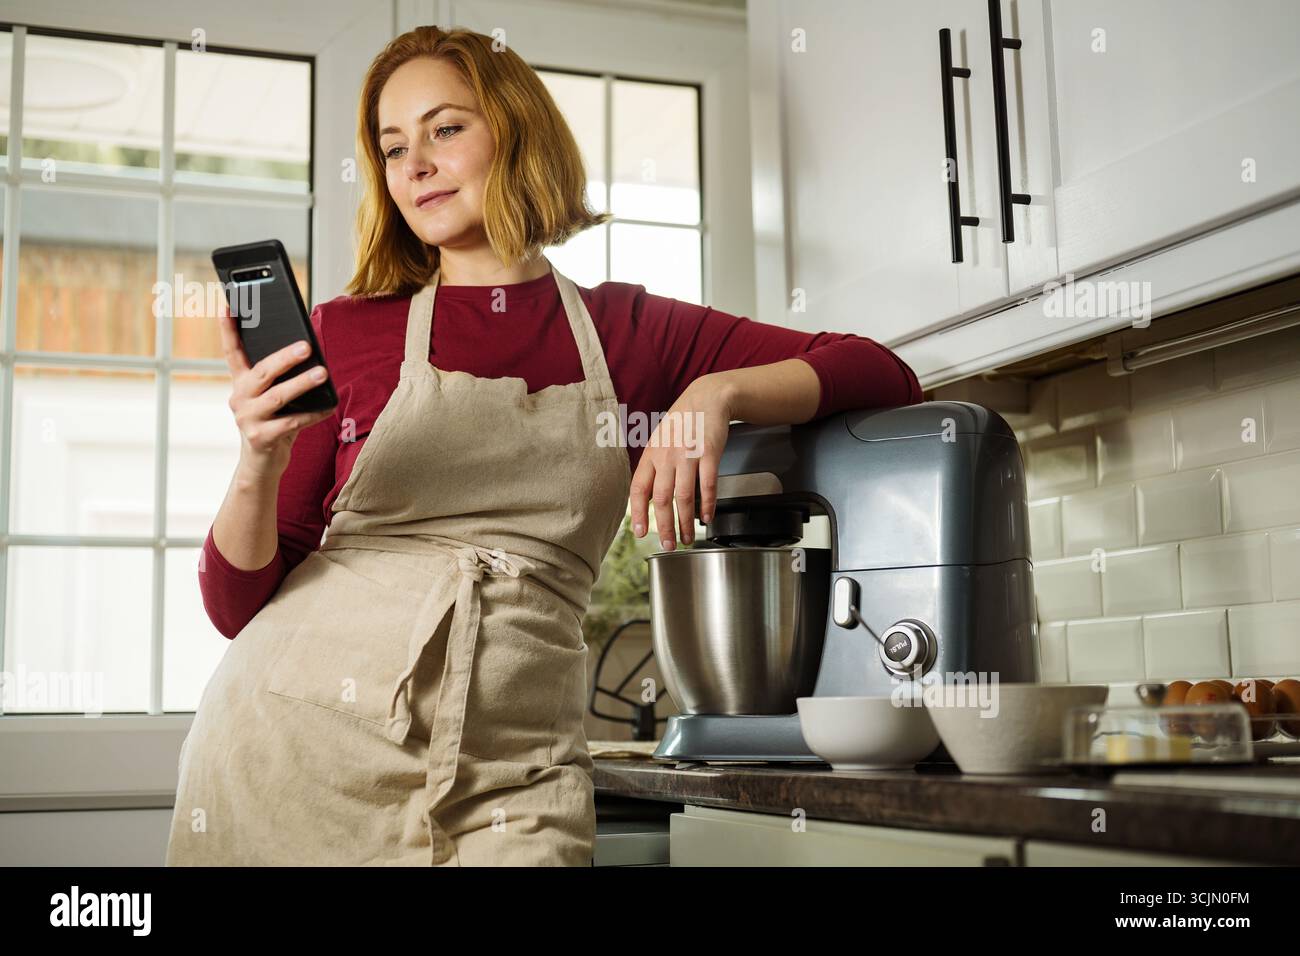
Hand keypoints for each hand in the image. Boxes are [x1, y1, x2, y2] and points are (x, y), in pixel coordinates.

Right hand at [219, 302, 335, 482]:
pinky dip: (312, 414)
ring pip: (277, 397)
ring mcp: (248, 419)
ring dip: (302, 384)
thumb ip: (281, 380)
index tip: (228, 306)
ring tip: (323, 374)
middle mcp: (240, 398)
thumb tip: (311, 357)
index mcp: (241, 383)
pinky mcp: (260, 438)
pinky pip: (291, 422)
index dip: (228, 330)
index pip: (232, 352)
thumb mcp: (273, 399)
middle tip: (307, 346)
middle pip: (262, 372)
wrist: (261, 464)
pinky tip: (328, 407)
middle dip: (285, 357)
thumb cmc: (273, 423)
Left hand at [628, 376, 733, 549]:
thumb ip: (654, 467)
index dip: (638, 513)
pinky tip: (707, 518)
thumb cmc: (683, 423)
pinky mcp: (709, 453)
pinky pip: (707, 485)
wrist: (706, 398)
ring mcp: (688, 455)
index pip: (639, 489)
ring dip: (685, 522)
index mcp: (651, 455)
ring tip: (687, 538)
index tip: (639, 532)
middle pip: (662, 499)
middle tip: (667, 545)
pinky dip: (707, 505)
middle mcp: (667, 456)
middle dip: (664, 527)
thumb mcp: (660, 441)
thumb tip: (649, 497)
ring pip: (684, 497)